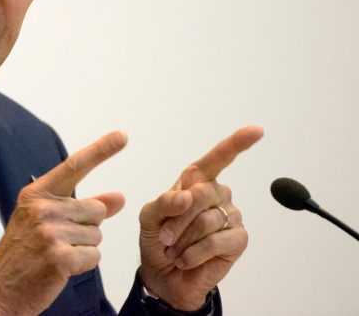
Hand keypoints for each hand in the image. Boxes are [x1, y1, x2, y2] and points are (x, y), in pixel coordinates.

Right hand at [0, 131, 126, 315]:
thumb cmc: (22, 254)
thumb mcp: (46, 222)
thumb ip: (84, 207)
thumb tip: (118, 197)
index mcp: (36, 194)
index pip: (74, 166)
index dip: (100, 150)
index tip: (121, 136)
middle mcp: (42, 208)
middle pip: (95, 209)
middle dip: (87, 228)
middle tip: (59, 241)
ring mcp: (50, 232)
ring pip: (97, 235)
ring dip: (84, 249)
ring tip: (56, 255)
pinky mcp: (59, 257)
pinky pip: (94, 256)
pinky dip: (83, 265)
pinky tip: (60, 268)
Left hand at [138, 126, 263, 309]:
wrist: (163, 276)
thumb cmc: (157, 241)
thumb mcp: (149, 218)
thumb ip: (165, 202)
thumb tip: (188, 196)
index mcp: (195, 182)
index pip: (218, 158)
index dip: (237, 143)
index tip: (256, 131)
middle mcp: (217, 194)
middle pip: (201, 193)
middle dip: (177, 218)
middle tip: (164, 236)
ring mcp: (230, 216)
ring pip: (207, 219)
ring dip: (183, 239)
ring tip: (175, 249)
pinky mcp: (238, 240)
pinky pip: (216, 241)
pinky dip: (194, 253)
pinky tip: (187, 259)